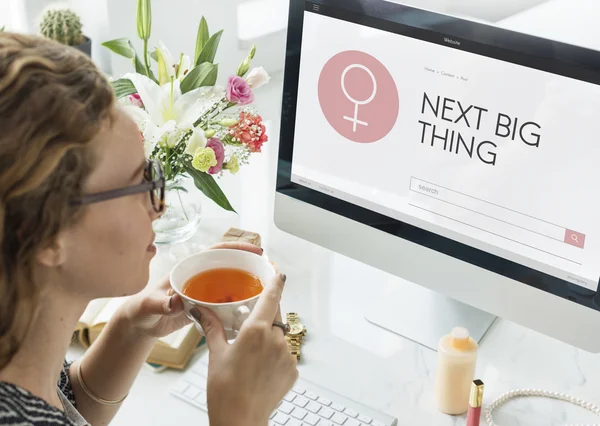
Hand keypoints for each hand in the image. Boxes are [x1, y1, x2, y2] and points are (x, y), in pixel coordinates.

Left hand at [119, 242, 263, 338]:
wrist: (140, 326)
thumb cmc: (142, 310)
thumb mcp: (150, 305)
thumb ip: (162, 303)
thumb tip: (176, 301)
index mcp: (189, 268)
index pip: (216, 251)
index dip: (236, 248)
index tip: (255, 250)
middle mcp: (199, 277)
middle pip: (228, 265)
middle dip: (248, 265)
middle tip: (268, 271)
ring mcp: (204, 292)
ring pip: (230, 284)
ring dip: (246, 286)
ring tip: (264, 290)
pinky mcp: (205, 307)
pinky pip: (226, 303)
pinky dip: (238, 305)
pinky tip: (249, 310)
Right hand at [191, 273, 297, 425]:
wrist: (240, 420)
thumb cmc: (225, 390)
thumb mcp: (216, 354)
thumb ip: (212, 327)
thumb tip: (200, 310)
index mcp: (256, 330)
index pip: (271, 297)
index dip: (276, 282)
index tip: (279, 273)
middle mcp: (275, 340)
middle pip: (276, 315)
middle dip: (266, 315)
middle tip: (251, 324)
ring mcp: (287, 355)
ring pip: (280, 336)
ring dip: (269, 338)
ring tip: (252, 355)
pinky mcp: (293, 370)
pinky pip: (285, 354)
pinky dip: (275, 356)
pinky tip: (260, 368)